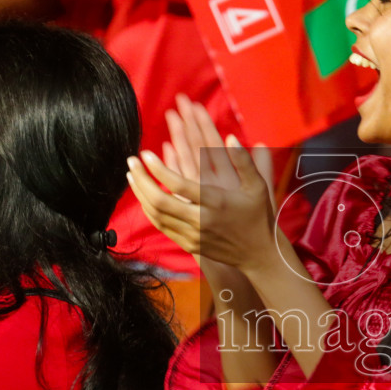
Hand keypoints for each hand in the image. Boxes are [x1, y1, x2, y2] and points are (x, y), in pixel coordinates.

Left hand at [127, 113, 278, 273]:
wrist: (258, 253)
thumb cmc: (259, 215)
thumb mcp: (258, 186)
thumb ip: (244, 161)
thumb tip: (230, 136)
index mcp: (216, 203)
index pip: (179, 186)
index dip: (159, 170)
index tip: (145, 154)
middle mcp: (201, 220)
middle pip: (160, 201)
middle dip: (142, 180)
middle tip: (131, 161)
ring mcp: (193, 235)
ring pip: (156, 215)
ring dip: (140, 194)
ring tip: (131, 175)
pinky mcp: (189, 244)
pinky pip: (161, 226)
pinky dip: (148, 210)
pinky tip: (142, 195)